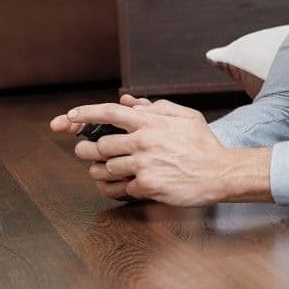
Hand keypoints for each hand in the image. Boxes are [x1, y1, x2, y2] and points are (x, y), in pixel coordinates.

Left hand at [48, 94, 268, 206]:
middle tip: (86, 152)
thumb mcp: (185, 116)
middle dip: (88, 150)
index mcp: (151, 122)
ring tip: (107, 170)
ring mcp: (144, 165)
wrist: (220, 173)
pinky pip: (120, 188)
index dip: (84, 114)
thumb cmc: (203, 144)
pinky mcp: (147, 186)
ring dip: (102, 170)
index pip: (109, 113)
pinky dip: (119, 188)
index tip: (68, 117)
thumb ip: (155, 107)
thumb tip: (127, 100)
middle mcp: (144, 142)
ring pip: (105, 168)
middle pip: (99, 145)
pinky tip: (125, 186)